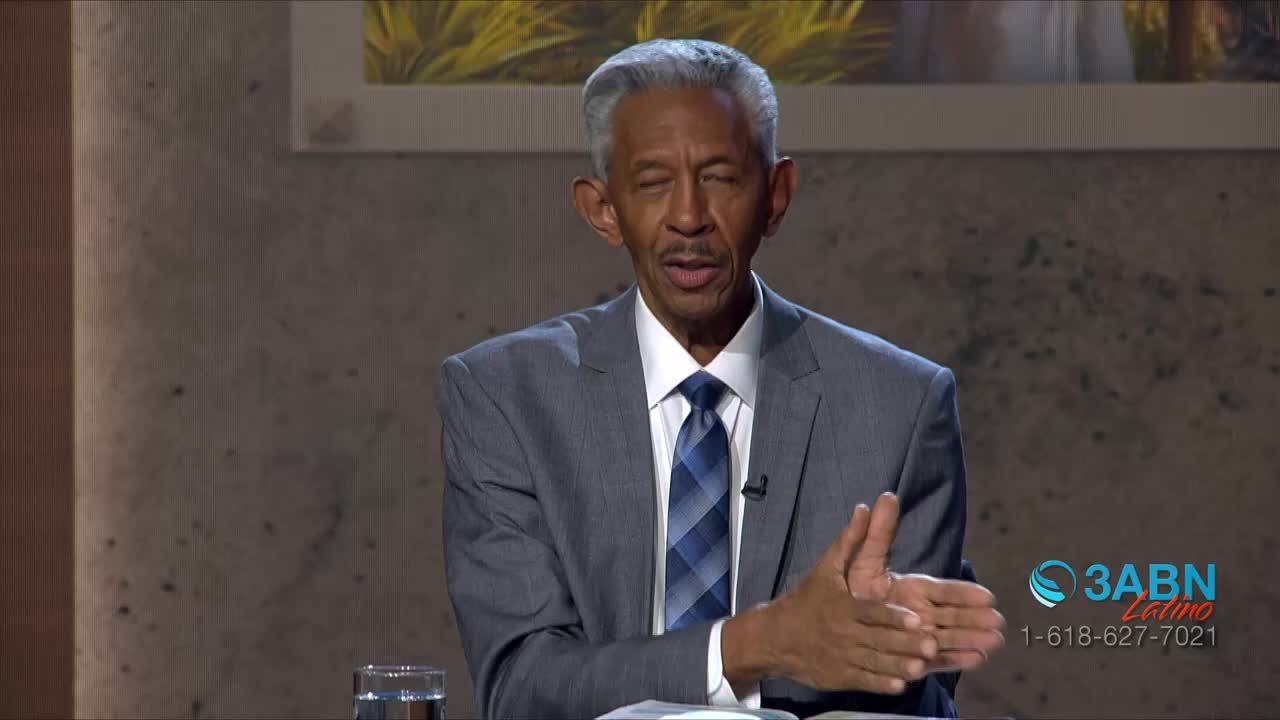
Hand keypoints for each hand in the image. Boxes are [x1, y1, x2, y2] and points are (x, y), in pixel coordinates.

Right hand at [723, 504, 940, 695]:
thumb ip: (849, 541)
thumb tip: (865, 507)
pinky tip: (902, 685)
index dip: (894, 617)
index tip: (918, 619)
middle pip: (878, 640)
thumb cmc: (807, 600)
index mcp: (843, 607)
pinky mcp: (840, 677)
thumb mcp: (826, 569)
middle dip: (905, 644)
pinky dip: (882, 684)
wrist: (775, 637)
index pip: (872, 612)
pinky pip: (864, 682)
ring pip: (875, 663)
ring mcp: (842, 658)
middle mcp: (844, 634)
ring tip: (922, 668)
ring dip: (899, 666)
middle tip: (932, 645)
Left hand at [846, 493, 1005, 671]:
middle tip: (998, 622)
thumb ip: (878, 533)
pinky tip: (977, 659)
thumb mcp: (863, 559)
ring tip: (995, 642)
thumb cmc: (855, 589)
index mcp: (913, 589)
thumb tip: (885, 497)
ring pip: (950, 637)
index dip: (964, 593)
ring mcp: (920, 637)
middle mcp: (921, 613)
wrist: (837, 625)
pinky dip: (955, 660)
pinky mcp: (915, 658)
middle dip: (975, 618)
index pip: (943, 590)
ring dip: (972, 639)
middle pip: (952, 616)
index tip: (987, 596)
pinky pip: (937, 660)